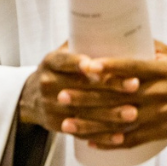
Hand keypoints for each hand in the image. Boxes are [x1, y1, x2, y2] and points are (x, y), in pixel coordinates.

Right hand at [20, 42, 141, 138]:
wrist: (31, 98)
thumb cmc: (58, 71)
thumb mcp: (61, 55)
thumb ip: (81, 45)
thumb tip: (117, 29)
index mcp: (50, 63)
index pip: (64, 61)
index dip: (80, 63)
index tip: (98, 65)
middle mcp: (48, 84)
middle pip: (81, 88)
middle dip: (109, 87)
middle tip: (135, 85)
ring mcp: (52, 107)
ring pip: (85, 112)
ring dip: (111, 114)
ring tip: (134, 112)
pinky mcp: (58, 126)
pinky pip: (83, 133)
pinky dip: (102, 136)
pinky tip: (121, 135)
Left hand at [21, 41, 166, 149]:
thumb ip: (145, 47)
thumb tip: (117, 32)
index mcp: (160, 71)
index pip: (131, 67)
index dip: (108, 67)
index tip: (85, 66)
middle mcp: (157, 93)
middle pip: (117, 96)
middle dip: (87, 97)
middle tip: (61, 95)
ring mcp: (157, 115)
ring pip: (119, 122)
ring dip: (91, 125)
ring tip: (67, 124)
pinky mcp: (158, 132)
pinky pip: (131, 140)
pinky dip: (109, 143)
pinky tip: (90, 142)